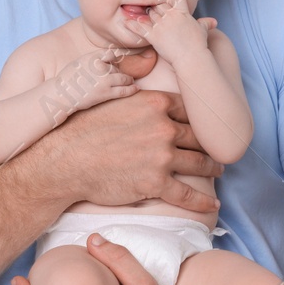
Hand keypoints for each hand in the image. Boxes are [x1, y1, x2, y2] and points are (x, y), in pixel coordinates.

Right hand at [37, 90, 221, 212]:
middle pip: (198, 136)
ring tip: (218, 171)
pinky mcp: (156, 183)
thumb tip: (143, 80)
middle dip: (210, 144)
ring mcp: (162, 156)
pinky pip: (187, 194)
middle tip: (218, 150)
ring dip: (212, 168)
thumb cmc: (82, 129)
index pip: (189, 109)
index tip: (206, 127)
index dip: (200, 119)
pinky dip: (203, 201)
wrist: (65, 160)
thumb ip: (135, 94)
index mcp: (155, 102)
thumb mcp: (111, 98)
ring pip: (198, 163)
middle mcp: (163, 127)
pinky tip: (213, 204)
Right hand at [54, 45, 144, 111]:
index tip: (117, 60)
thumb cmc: (68, 80)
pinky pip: (123, 90)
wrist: (61, 95)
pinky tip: (136, 88)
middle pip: (117, 68)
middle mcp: (99, 67)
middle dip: (120, 72)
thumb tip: (108, 60)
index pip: (110, 54)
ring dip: (128, 80)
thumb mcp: (79, 63)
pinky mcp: (106, 93)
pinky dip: (131, 89)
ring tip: (130, 81)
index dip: (114, 58)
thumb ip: (93, 60)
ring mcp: (104, 80)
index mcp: (92, 57)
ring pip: (123, 78)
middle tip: (123, 76)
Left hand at [125, 0, 215, 62]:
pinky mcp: (154, 36)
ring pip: (150, 14)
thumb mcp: (203, 31)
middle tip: (152, 6)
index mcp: (183, 13)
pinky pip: (141, 28)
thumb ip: (205, 24)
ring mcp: (162, 25)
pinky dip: (133, 25)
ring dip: (145, 14)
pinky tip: (127, 22)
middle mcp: (171, 16)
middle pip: (160, 5)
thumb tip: (213, 22)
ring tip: (138, 12)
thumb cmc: (198, 45)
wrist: (191, 57)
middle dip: (156, 6)